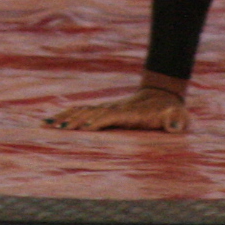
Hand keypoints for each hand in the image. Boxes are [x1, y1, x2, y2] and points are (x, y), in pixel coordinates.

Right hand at [46, 77, 188, 132]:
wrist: (162, 96)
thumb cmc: (170, 112)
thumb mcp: (178, 117)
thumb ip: (176, 121)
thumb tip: (175, 126)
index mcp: (130, 113)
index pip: (110, 116)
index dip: (98, 121)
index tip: (83, 128)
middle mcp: (115, 109)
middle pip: (90, 113)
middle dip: (74, 121)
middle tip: (56, 128)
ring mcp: (108, 108)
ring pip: (82, 111)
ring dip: (65, 118)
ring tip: (46, 124)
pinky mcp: (104, 111)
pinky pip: (82, 111)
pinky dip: (67, 115)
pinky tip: (53, 120)